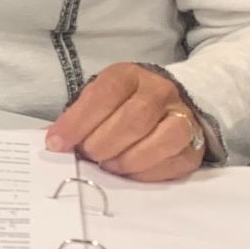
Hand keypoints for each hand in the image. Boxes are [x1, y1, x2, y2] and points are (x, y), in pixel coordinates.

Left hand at [45, 63, 208, 182]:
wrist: (168, 105)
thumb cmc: (121, 106)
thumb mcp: (97, 101)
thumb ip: (77, 118)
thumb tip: (55, 142)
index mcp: (129, 76)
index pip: (104, 94)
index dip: (77, 122)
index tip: (57, 144)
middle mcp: (160, 91)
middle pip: (133, 119)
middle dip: (102, 143)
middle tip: (87, 155)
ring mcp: (182, 116)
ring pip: (162, 139)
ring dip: (127, 159)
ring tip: (107, 165)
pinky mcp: (194, 145)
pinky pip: (174, 161)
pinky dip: (146, 172)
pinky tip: (128, 172)